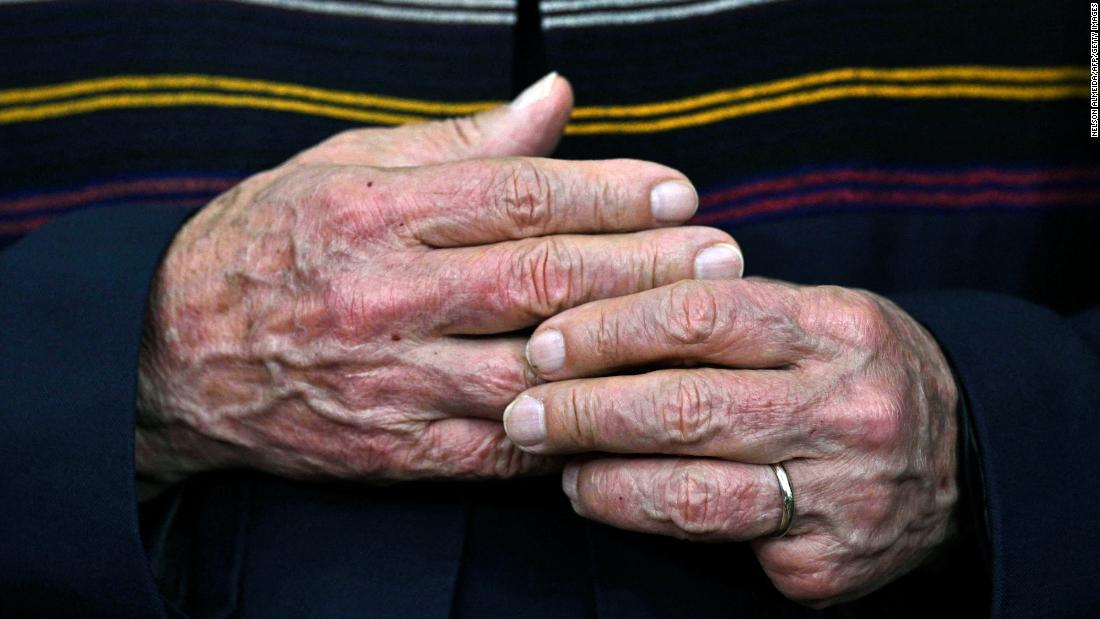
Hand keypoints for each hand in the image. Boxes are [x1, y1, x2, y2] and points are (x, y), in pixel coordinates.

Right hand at [136, 74, 745, 486]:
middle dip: (643, 264)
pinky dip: (567, 425)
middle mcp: (386, 295)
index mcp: (376, 211)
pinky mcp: (391, 449)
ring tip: (695, 327)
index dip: (610, 192)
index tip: (676, 191)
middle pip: (541, 277)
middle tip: (718, 254)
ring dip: (624, 348)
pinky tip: (624, 404)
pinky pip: (499, 444)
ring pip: (532, 365)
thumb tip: (552, 99)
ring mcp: (390, 380)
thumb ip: (456, 140)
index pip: (519, 194)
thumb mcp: (344, 167)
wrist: (169, 356)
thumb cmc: (263, 247)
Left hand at [504, 278, 958, 606]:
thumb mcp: (814, 315)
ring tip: (559, 466)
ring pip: (693, 492)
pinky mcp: (828, 562)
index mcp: (836, 327)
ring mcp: (840, 494)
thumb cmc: (854, 371)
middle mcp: (844, 409)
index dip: (608, 330)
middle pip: (685, 407)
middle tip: (521, 411)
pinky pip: (722, 548)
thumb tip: (591, 315)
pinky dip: (654, 524)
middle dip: (583, 411)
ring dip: (605, 479)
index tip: (545, 344)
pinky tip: (617, 503)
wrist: (963, 459)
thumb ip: (723, 312)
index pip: (698, 316)